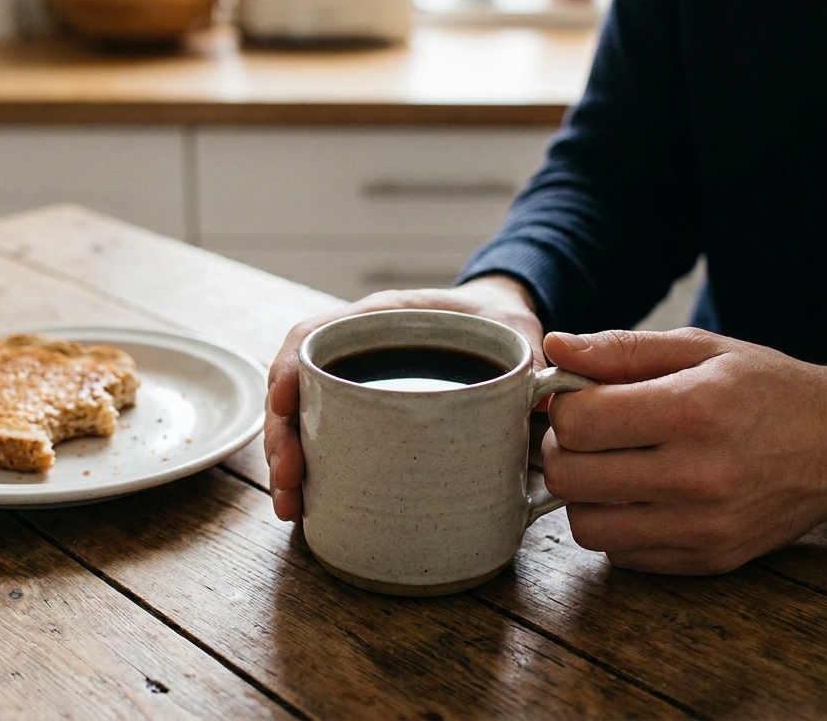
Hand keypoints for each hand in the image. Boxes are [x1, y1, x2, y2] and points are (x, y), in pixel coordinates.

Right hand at [265, 275, 542, 520]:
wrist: (500, 329)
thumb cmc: (502, 326)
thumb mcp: (519, 335)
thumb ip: (529, 361)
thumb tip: (544, 404)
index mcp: (380, 318)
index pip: (314, 335)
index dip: (289, 369)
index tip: (282, 405)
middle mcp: (356, 350)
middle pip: (295, 388)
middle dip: (282, 437)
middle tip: (289, 484)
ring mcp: (354, 386)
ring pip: (301, 421)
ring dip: (287, 464)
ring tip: (291, 508)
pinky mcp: (361, 419)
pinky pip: (324, 442)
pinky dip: (310, 474)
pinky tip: (307, 508)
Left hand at [542, 328, 826, 574]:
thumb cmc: (768, 388)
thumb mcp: (702, 348)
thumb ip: (621, 349)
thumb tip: (554, 347)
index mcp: (693, 410)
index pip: (577, 423)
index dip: (564, 407)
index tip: (582, 399)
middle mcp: (697, 475)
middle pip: (568, 479)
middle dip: (563, 451)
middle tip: (588, 435)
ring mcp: (703, 526)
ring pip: (586, 526)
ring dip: (585, 495)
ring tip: (613, 466)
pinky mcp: (709, 560)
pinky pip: (622, 555)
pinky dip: (618, 526)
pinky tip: (642, 496)